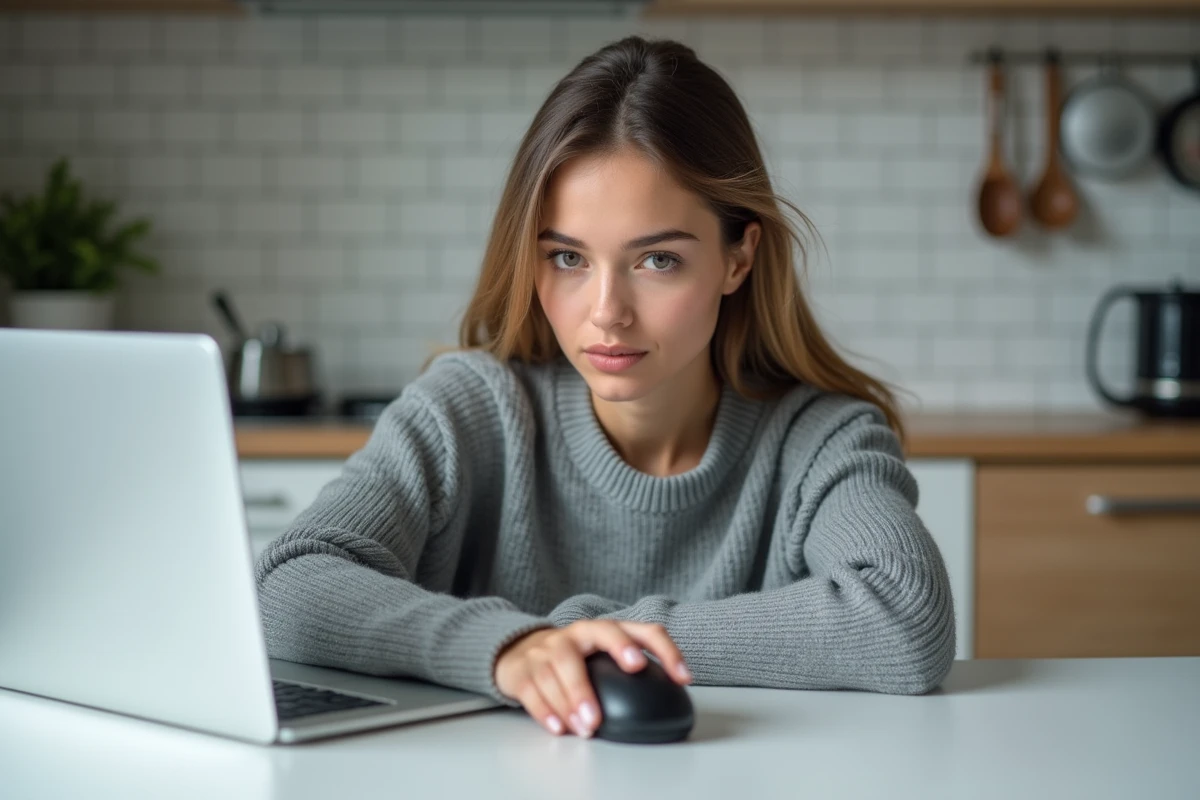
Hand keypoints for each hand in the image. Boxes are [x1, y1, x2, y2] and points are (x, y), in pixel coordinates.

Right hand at [493, 620, 691, 737]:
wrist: (516, 653)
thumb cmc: (570, 660)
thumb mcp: (598, 659)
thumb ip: (624, 673)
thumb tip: (663, 704)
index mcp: (603, 632)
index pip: (642, 631)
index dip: (665, 649)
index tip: (683, 676)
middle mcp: (577, 634)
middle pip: (601, 631)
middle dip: (619, 647)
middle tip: (635, 668)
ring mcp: (547, 649)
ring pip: (562, 665)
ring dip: (577, 695)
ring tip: (589, 725)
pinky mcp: (522, 670)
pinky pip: (533, 688)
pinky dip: (546, 710)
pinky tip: (559, 727)